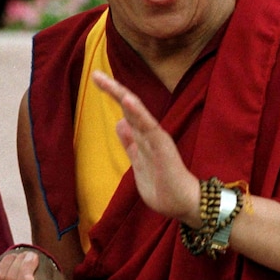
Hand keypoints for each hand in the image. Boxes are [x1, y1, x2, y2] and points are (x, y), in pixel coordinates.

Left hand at [91, 71, 201, 226]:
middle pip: (130, 105)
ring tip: (107, 81)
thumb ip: (130, 142)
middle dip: (113, 89)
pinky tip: (129, 101)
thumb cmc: (163, 186)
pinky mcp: (162, 147)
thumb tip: (119, 123)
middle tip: (95, 74)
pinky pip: (149, 127)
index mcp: (143, 136)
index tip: (97, 78)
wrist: (183, 204)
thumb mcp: (138, 161)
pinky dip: (139, 113)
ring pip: (137, 112)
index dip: (113, 94)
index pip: (126, 110)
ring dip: (122, 96)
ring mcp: (156, 138)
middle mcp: (149, 132)